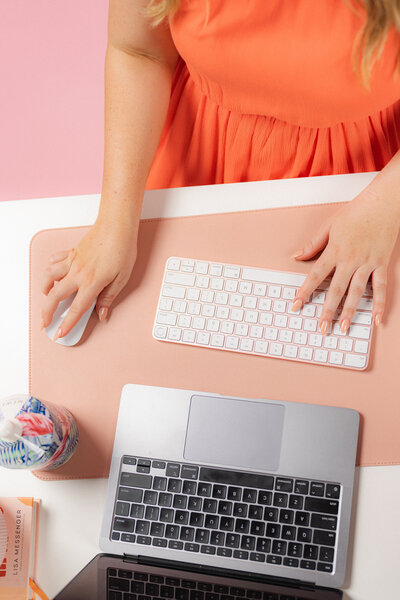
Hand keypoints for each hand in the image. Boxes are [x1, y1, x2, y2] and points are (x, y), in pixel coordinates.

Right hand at [41, 217, 137, 338]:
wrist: (117, 226)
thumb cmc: (122, 249)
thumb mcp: (122, 278)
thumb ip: (108, 298)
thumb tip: (102, 314)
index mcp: (92, 283)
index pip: (76, 309)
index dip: (67, 324)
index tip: (60, 333)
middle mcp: (78, 273)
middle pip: (55, 296)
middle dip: (47, 312)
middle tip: (45, 322)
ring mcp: (72, 262)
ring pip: (49, 277)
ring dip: (45, 289)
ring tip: (47, 298)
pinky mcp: (71, 252)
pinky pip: (54, 261)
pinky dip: (50, 269)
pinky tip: (53, 274)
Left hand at [291, 190, 399, 333]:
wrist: (383, 202)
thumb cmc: (356, 212)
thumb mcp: (329, 226)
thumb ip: (313, 244)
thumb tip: (296, 256)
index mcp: (335, 251)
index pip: (315, 276)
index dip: (304, 292)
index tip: (295, 305)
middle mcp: (350, 259)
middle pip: (335, 290)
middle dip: (327, 311)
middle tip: (321, 328)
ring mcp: (367, 263)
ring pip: (356, 292)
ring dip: (349, 311)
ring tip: (343, 327)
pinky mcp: (382, 264)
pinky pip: (380, 287)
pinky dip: (379, 303)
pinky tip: (375, 319)